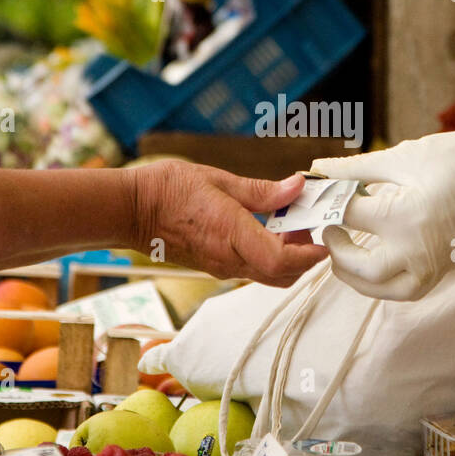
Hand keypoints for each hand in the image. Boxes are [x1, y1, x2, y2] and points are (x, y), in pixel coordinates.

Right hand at [128, 160, 327, 285]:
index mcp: (231, 234)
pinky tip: (267, 228)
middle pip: (282, 275)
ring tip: (288, 222)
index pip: (281, 260)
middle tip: (309, 224)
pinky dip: (269, 255)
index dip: (309, 255)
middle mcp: (228, 259)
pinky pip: (251, 269)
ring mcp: (221, 266)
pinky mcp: (215, 266)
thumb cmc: (167, 189)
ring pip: (268, 275)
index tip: (325, 241)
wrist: (129, 210)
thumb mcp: (218, 180)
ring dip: (288, 256)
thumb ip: (261, 190)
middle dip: (304, 256)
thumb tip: (297, 186)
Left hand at [309, 122, 454, 300]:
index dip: (324, 203)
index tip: (313, 194)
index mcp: (405, 215)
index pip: (347, 216)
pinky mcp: (442, 270)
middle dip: (336, 250)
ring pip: (382, 288)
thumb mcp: (398, 159)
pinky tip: (369, 260)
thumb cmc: (452, 158)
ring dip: (356, 275)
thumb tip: (315, 171)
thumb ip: (352, 170)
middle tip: (328, 228)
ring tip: (343, 251)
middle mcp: (418, 249)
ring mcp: (432, 265)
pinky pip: (403, 289)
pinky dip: (381, 281)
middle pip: (360, 267)